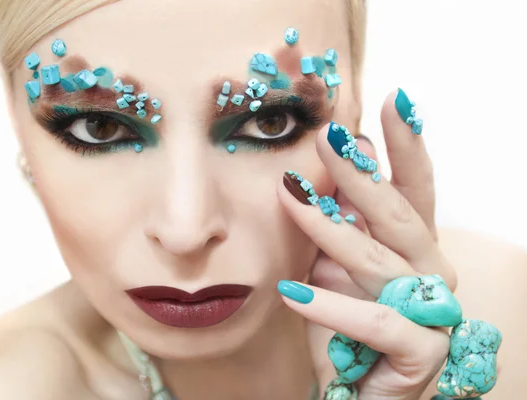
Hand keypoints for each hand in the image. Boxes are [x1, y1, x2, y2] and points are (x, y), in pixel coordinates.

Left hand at [277, 89, 455, 398]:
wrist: (355, 396)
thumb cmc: (343, 328)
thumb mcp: (333, 268)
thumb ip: (336, 225)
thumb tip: (331, 170)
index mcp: (412, 248)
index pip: (415, 188)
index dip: (406, 145)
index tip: (391, 99)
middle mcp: (430, 273)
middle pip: (400, 215)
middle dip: (362, 174)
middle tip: (328, 139)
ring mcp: (432, 314)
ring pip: (381, 262)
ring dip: (331, 229)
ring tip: (290, 198)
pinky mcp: (420, 353)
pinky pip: (375, 321)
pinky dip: (330, 305)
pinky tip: (291, 292)